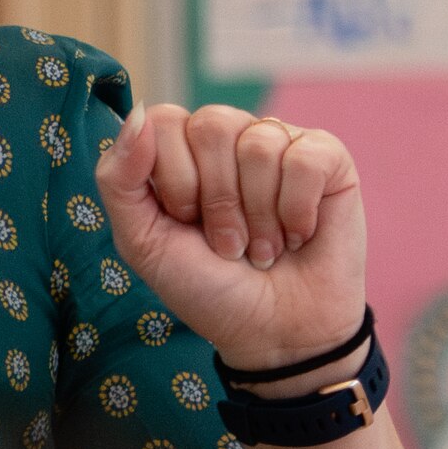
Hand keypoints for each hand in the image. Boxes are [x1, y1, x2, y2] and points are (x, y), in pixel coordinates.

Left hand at [95, 102, 369, 373]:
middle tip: (228, 243)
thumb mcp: (143, 243)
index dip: (174, 179)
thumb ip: (119, 179)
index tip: (186, 224)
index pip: (164, 120)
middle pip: (212, 125)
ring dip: (257, 216)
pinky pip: (305, 159)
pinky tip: (298, 235)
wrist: (273, 333)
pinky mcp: (328, 159)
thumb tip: (137, 115)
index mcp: (182, 150)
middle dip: (216, 201)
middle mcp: (231, 137)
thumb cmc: (207, 287)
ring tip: (263, 248)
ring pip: (259, 144)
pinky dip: (296, 210)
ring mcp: (281, 143)